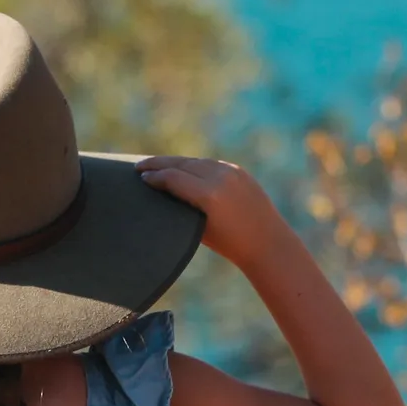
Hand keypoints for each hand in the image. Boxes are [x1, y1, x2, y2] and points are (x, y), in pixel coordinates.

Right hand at [137, 157, 281, 268]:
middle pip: (182, 163)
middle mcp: (220, 178)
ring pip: (196, 161)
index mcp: (208, 195)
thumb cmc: (229, 244)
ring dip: (176, 162)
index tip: (139, 177)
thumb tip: (162, 191)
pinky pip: (211, 164)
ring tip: (158, 165)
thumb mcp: (199, 227)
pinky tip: (183, 168)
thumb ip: (182, 205)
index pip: (172, 177)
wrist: (267, 243)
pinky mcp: (239, 171)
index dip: (153, 176)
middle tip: (139, 166)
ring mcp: (232, 172)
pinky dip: (194, 165)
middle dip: (159, 163)